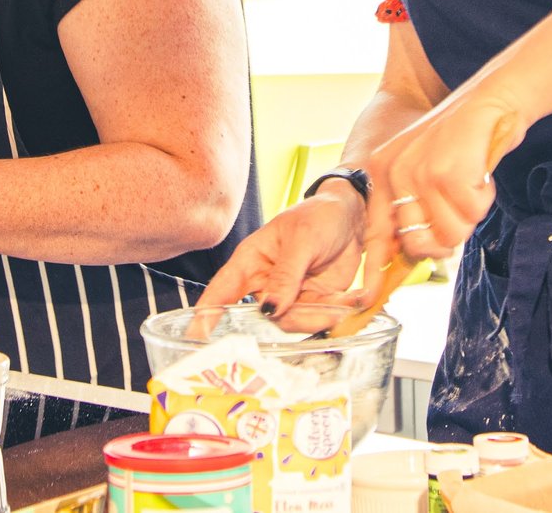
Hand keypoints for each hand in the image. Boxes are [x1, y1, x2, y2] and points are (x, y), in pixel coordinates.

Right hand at [189, 188, 365, 331]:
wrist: (354, 215)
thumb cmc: (319, 215)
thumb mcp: (302, 239)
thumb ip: (286, 275)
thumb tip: (270, 309)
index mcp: (251, 260)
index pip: (222, 290)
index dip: (206, 314)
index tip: (196, 335)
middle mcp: (265, 282)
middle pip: (263, 316)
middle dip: (287, 318)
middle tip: (312, 310)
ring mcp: (289, 295)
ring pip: (293, 322)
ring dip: (318, 315)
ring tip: (340, 298)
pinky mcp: (312, 303)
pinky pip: (316, 320)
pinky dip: (334, 313)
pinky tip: (348, 298)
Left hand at [362, 85, 527, 279]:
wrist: (492, 98)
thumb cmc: (463, 139)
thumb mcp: (423, 166)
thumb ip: (414, 206)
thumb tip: (416, 253)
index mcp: (383, 172)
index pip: (374, 232)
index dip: (375, 268)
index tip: (369, 296)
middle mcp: (394, 173)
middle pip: (421, 244)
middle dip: (448, 234)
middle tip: (461, 205)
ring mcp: (419, 173)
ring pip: (451, 233)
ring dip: (470, 215)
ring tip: (470, 184)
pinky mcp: (447, 175)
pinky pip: (473, 214)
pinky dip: (486, 198)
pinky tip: (481, 173)